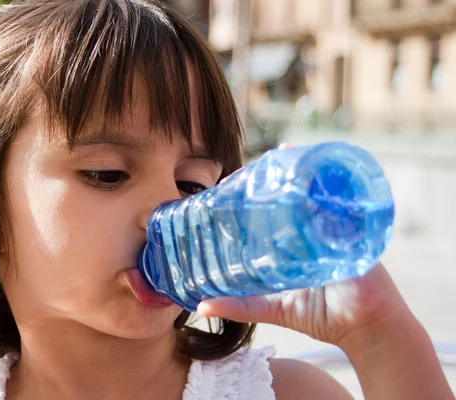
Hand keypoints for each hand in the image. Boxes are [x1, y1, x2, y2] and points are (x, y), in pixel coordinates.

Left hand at [197, 144, 411, 349]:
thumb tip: (202, 306)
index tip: (226, 186)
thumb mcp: (273, 309)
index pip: (267, 213)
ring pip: (315, 192)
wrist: (366, 329)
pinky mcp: (354, 230)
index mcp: (291, 244)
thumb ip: (240, 306)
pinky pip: (345, 200)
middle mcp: (311, 231)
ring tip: (280, 154)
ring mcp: (334, 228)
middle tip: (249, 168)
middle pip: (290, 197)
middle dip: (272, 178)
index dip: (249, 198)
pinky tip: (318, 164)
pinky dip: (333, 182)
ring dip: (300, 172)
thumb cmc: (322, 316)